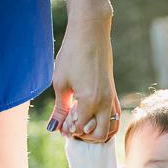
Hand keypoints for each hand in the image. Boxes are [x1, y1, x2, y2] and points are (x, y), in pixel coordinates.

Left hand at [50, 0, 118, 142]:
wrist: (90, 32)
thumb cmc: (72, 54)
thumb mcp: (61, 83)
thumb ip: (60, 109)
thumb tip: (53, 128)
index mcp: (91, 101)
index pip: (80, 129)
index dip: (68, 129)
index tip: (61, 122)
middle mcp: (105, 102)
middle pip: (99, 136)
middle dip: (84, 135)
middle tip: (72, 123)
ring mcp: (112, 98)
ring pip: (110, 128)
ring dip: (95, 130)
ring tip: (82, 119)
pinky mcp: (114, 92)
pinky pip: (114, 116)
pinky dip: (103, 121)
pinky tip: (90, 113)